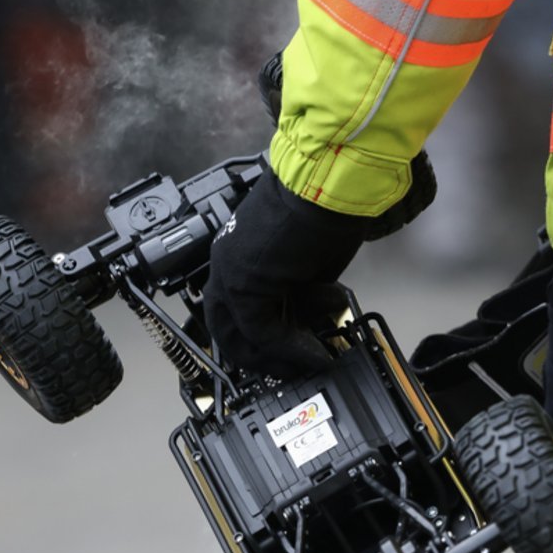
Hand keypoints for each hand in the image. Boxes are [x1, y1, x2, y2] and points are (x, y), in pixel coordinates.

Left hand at [202, 173, 364, 378]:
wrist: (328, 183)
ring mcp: (230, 274)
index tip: (280, 353)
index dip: (252, 338)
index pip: (230, 308)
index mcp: (236, 252)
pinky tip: (316, 355)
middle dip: (256, 356)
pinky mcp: (245, 285)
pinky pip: (264, 333)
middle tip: (287, 369)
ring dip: (278, 358)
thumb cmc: (325, 207)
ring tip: (308, 364)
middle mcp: (226, 264)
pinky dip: (292, 351)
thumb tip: (305, 317)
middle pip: (224, 328)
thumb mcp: (304, 259)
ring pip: (242, 335)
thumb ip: (295, 290)